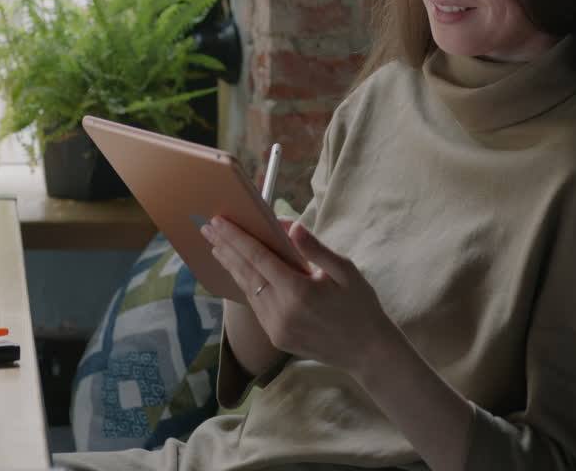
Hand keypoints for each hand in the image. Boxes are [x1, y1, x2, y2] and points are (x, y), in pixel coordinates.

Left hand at [202, 215, 394, 374]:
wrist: (368, 352)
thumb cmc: (360, 306)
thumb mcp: (345, 271)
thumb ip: (315, 249)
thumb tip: (291, 226)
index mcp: (299, 291)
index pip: (258, 258)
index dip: (236, 238)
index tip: (219, 222)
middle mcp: (282, 311)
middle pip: (245, 272)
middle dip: (225, 248)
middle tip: (207, 228)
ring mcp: (276, 328)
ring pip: (247, 290)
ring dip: (231, 266)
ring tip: (217, 247)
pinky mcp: (276, 338)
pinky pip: (256, 306)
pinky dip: (246, 286)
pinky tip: (239, 272)